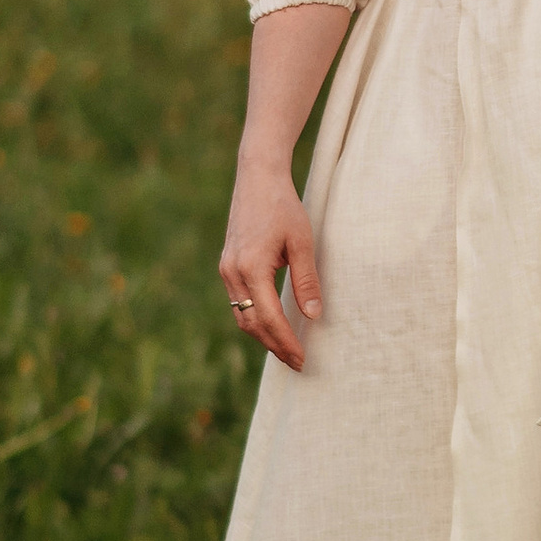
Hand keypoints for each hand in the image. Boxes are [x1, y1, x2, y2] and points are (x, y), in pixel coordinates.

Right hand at [220, 157, 321, 370]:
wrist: (257, 178)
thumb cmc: (283, 206)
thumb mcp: (302, 242)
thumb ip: (307, 280)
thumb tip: (314, 315)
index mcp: (251, 268)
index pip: (268, 318)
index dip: (285, 341)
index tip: (302, 359)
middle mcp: (232, 272)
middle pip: (251, 324)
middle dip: (274, 345)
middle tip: (297, 362)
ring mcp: (226, 269)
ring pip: (241, 316)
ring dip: (263, 336)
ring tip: (287, 349)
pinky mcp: (227, 265)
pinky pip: (238, 302)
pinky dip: (254, 319)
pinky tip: (272, 325)